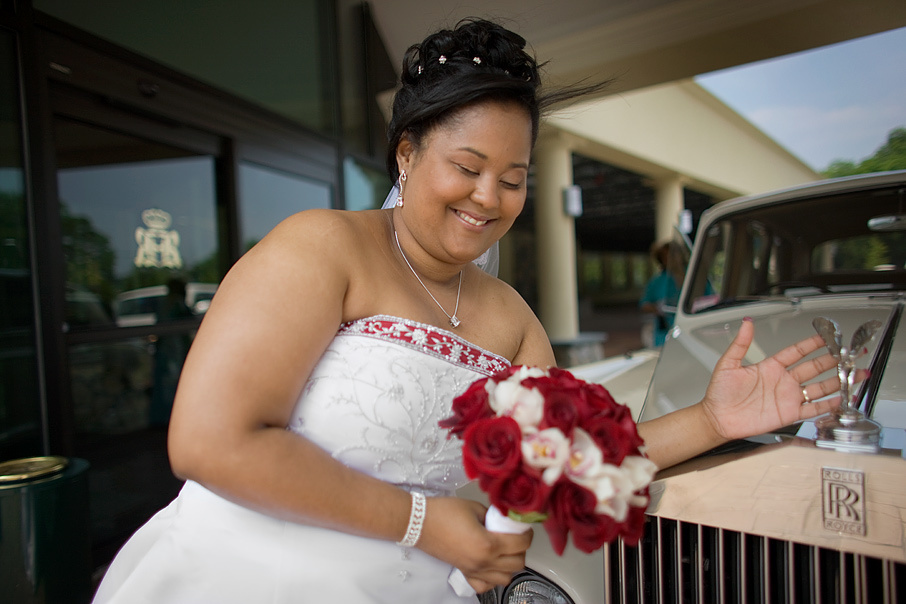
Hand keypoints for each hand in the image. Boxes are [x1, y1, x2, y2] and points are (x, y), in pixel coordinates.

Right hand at [417, 497, 532, 593]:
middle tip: (516, 537)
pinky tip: (491, 565)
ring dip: (510, 565)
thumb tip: (504, 522)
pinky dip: (492, 578)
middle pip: (517, 564)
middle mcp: (483, 561)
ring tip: (505, 550)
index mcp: (488, 544)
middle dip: (521, 550)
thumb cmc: (442, 513)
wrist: (419, 522)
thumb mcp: (474, 507)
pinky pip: (485, 585)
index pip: (521, 545)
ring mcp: (474, 570)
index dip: (527, 535)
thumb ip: (493, 517)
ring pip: (505, 578)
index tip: (524, 528)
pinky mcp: (465, 572)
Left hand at [699, 318, 861, 441]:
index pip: (797, 352)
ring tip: (855, 375)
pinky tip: (842, 399)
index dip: (812, 344)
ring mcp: (788, 397)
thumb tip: (746, 323)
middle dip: (833, 361)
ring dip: (838, 381)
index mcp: (770, 367)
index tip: (827, 336)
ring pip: (819, 388)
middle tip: (849, 354)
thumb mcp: (728, 364)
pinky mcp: (789, 414)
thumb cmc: (720, 393)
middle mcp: (782, 381)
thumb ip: (740, 344)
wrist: (717, 419)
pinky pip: (814, 409)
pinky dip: (829, 404)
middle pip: (814, 368)